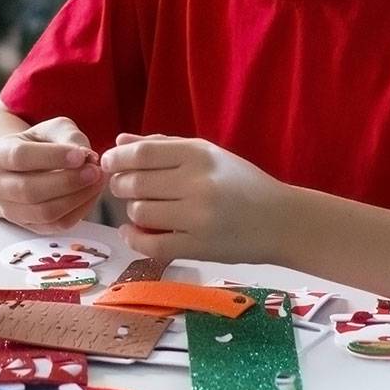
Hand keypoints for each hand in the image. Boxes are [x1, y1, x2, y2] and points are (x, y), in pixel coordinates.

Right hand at [0, 116, 105, 232]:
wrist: (28, 166)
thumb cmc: (41, 143)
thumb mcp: (52, 129)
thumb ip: (68, 137)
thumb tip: (86, 156)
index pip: (20, 157)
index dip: (53, 157)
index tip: (81, 155)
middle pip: (29, 190)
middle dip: (67, 181)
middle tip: (94, 171)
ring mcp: (10, 210)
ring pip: (44, 212)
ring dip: (76, 198)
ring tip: (97, 181)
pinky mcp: (30, 226)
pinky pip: (57, 225)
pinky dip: (80, 210)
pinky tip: (91, 193)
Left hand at [101, 133, 285, 261]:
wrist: (281, 221)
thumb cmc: (240, 182)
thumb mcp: (207, 154)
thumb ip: (163, 146)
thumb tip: (120, 142)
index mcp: (200, 154)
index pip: (143, 154)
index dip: (118, 158)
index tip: (108, 162)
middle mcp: (198, 183)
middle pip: (136, 183)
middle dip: (119, 184)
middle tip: (122, 186)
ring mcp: (198, 217)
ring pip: (140, 212)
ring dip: (132, 210)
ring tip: (142, 208)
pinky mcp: (199, 247)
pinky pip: (152, 245)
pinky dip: (134, 238)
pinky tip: (132, 232)